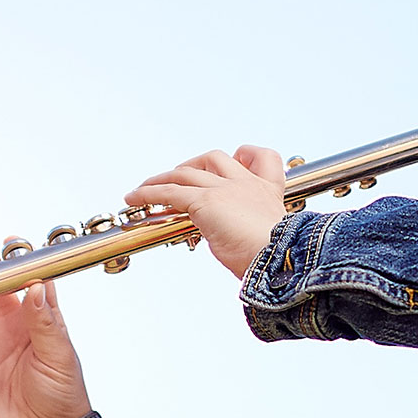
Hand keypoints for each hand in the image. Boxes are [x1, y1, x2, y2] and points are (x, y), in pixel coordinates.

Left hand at [125, 145, 287, 280]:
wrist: (282, 261)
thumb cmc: (280, 261)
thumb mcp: (266, 240)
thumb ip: (246, 231)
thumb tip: (224, 239)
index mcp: (268, 193)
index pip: (262, 158)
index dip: (245, 155)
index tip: (236, 158)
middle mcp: (247, 184)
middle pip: (215, 158)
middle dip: (192, 164)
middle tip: (176, 177)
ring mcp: (226, 189)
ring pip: (185, 172)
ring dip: (161, 179)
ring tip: (143, 189)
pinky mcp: (206, 201)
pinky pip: (169, 192)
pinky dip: (148, 194)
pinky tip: (135, 199)